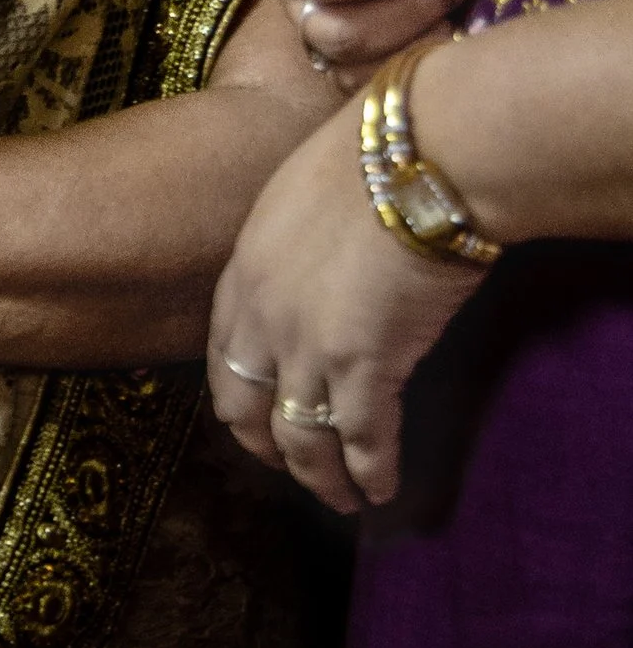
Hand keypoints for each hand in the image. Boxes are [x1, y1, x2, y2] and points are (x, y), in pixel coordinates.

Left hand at [208, 105, 488, 511]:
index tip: (254, 415)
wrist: (423, 151)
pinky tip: (382, 490)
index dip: (238, 394)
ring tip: (340, 499)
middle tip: (289, 467)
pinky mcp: (363, 368)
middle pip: (245, 408)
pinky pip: (360, 439)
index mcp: (243, 271)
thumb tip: (330, 249)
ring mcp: (306, 349)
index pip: (223, 354)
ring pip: (300, 439)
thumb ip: (301, 236)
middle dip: (265, 447)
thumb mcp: (306, 189)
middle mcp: (261, 319)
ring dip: (320, 478)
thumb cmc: (380, 148)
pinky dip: (371, 472)